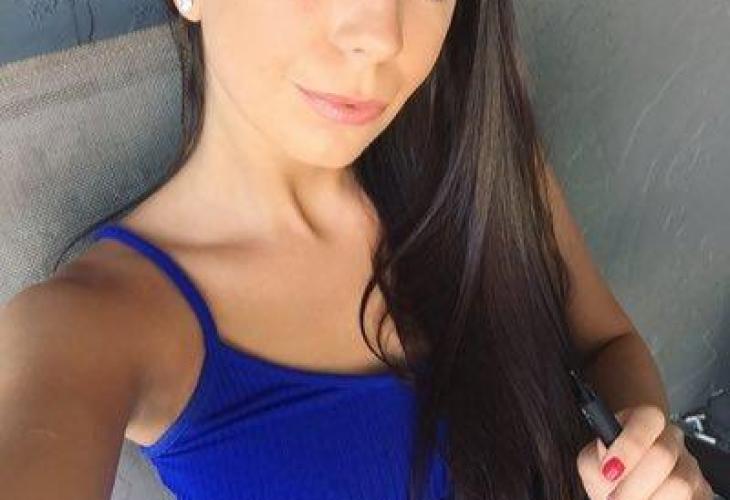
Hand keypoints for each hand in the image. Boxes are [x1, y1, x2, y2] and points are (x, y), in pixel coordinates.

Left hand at [576, 404, 714, 498]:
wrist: (624, 484)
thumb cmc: (609, 468)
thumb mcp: (591, 460)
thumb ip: (593, 460)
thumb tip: (609, 469)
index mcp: (644, 420)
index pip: (648, 419)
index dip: (629, 446)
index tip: (609, 470)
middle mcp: (671, 439)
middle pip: (663, 455)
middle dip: (634, 483)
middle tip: (615, 498)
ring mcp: (690, 466)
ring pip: (680, 485)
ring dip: (650, 499)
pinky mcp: (702, 491)